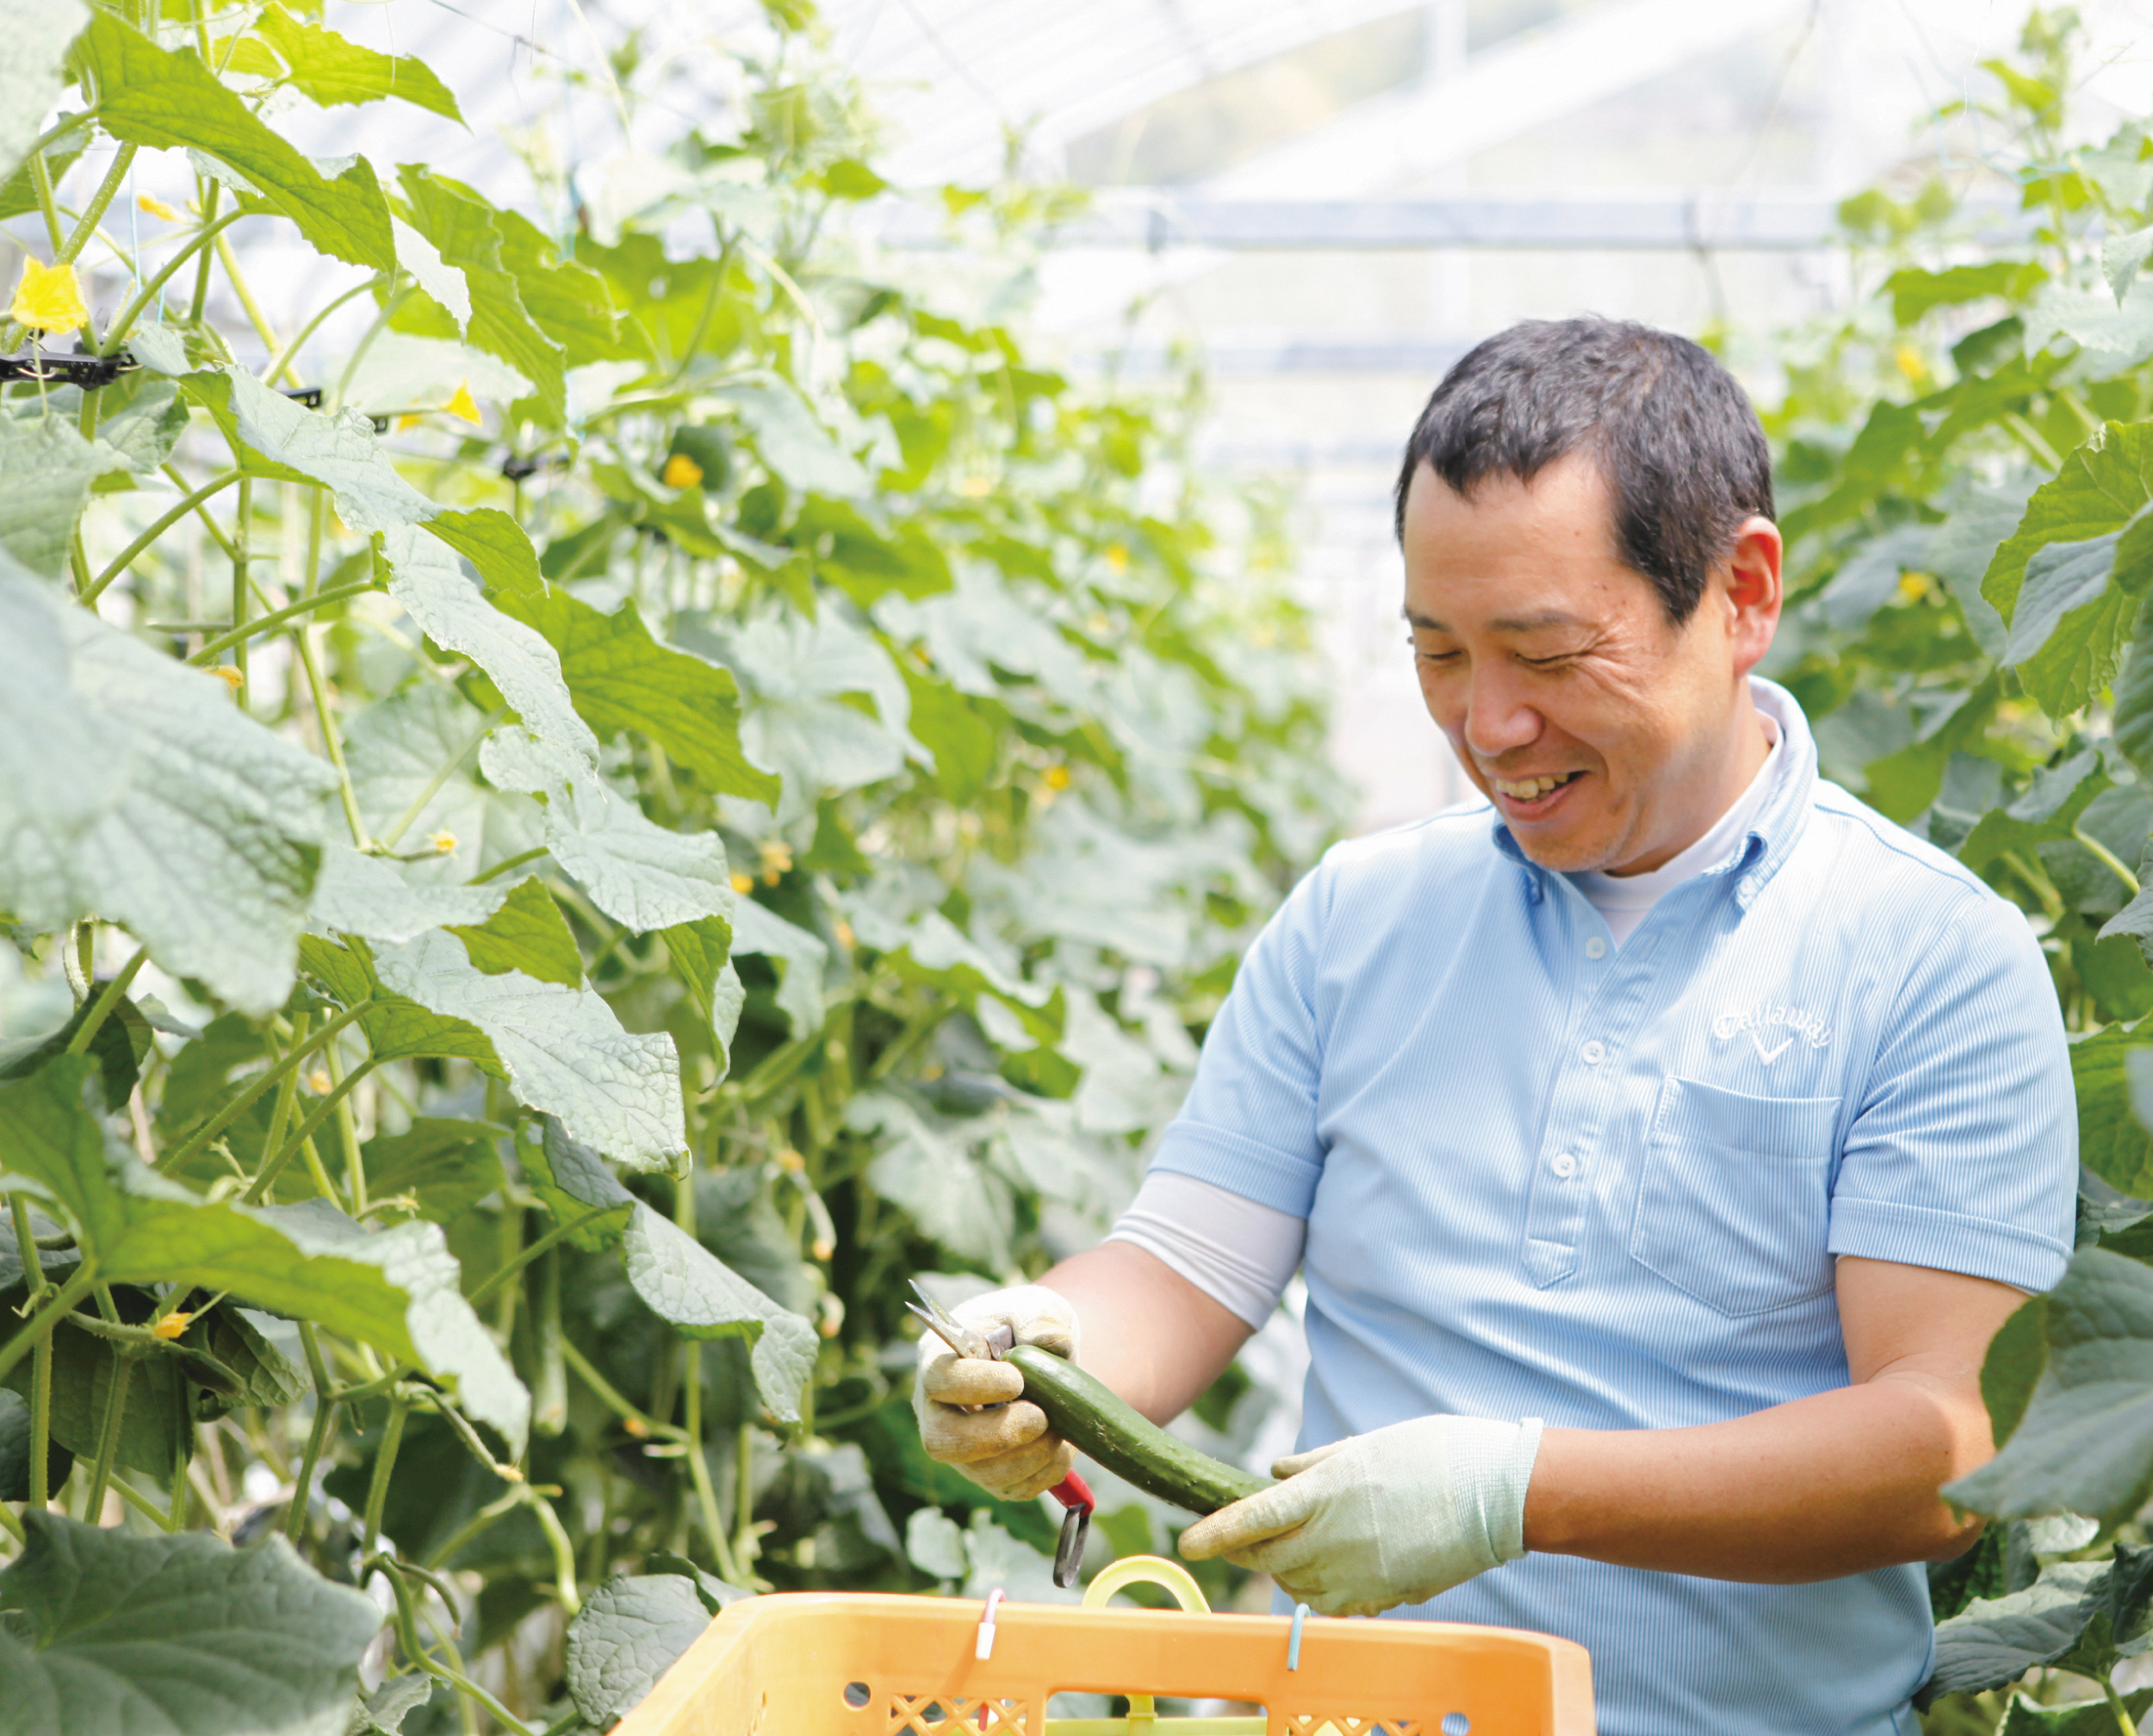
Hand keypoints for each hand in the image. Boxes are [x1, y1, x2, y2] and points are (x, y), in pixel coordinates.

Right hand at [911, 1285, 1080, 1499]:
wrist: (1042, 1356)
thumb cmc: (1025, 1325)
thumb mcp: (1035, 1305)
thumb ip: (1040, 1317)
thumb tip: (1045, 1342)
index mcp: (939, 1361)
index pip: (939, 1380)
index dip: (975, 1385)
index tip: (1017, 1379)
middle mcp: (940, 1411)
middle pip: (943, 1440)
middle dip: (995, 1435)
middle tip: (1039, 1418)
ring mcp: (962, 1448)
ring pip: (980, 1472)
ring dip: (1028, 1457)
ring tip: (1058, 1429)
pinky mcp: (990, 1473)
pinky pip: (1011, 1488)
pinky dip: (1043, 1472)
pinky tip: (1061, 1446)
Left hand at [1177, 1414, 1543, 1615]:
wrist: (1496, 1493)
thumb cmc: (1433, 1454)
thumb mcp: (1364, 1446)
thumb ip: (1314, 1464)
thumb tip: (1276, 1473)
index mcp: (1324, 1492)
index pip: (1251, 1519)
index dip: (1215, 1533)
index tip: (1187, 1542)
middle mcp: (1332, 1538)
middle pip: (1269, 1556)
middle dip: (1253, 1547)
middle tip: (1254, 1531)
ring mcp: (1359, 1574)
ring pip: (1298, 1584)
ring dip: (1289, 1566)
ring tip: (1307, 1540)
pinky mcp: (1383, 1597)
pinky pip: (1334, 1603)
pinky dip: (1323, 1588)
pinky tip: (1340, 1563)